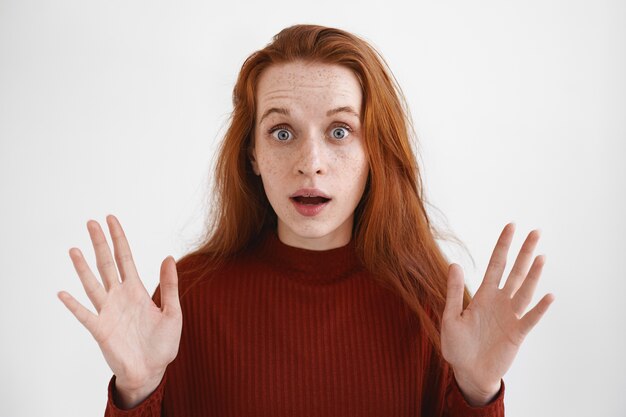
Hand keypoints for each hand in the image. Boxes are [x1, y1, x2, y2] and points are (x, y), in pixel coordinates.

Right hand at [58, 215, 182, 394]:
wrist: (152, 371)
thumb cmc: (162, 344)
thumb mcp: (173, 312)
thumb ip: (170, 286)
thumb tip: (168, 257)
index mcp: (137, 291)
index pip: (125, 258)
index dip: (118, 238)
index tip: (111, 219)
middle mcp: (119, 297)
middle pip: (106, 264)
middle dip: (99, 243)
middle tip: (90, 222)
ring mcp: (108, 312)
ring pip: (92, 284)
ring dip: (83, 268)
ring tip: (74, 250)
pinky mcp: (101, 330)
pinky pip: (85, 315)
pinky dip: (73, 304)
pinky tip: (63, 293)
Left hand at [440, 223, 554, 405]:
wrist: (468, 372)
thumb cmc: (457, 346)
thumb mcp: (451, 317)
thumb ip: (454, 292)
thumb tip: (455, 264)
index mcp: (483, 296)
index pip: (496, 265)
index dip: (503, 246)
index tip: (511, 226)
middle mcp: (500, 302)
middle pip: (515, 272)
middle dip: (524, 252)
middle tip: (535, 232)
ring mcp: (510, 316)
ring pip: (525, 290)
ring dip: (534, 274)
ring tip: (541, 255)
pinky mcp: (517, 333)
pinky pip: (530, 318)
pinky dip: (540, 308)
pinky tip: (550, 296)